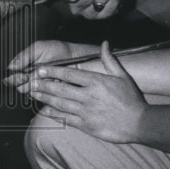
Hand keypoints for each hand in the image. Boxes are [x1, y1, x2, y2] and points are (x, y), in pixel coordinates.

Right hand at [4, 40, 80, 87]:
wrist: (75, 58)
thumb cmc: (58, 50)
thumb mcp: (38, 48)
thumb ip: (23, 57)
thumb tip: (10, 66)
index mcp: (25, 65)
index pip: (12, 75)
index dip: (13, 76)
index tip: (20, 74)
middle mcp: (30, 76)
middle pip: (17, 85)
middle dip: (22, 81)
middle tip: (28, 77)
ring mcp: (39, 85)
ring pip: (28, 91)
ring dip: (33, 86)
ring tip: (40, 78)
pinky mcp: (48, 92)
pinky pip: (40, 96)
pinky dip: (42, 91)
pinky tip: (47, 85)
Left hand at [20, 42, 145, 142]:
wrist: (139, 123)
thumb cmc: (131, 98)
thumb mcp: (122, 76)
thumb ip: (109, 59)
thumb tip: (105, 43)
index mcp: (96, 82)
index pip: (69, 74)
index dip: (52, 71)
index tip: (40, 69)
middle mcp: (88, 96)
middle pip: (60, 88)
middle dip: (43, 85)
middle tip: (30, 81)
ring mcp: (86, 111)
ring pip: (60, 103)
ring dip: (44, 98)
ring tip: (33, 94)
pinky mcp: (86, 125)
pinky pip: (66, 119)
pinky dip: (55, 114)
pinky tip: (46, 110)